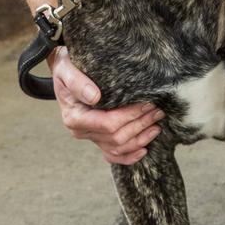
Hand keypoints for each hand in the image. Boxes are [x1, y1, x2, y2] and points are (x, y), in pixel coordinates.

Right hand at [49, 46, 164, 165]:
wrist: (65, 72)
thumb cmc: (67, 68)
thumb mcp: (66, 69)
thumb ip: (77, 82)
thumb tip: (94, 97)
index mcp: (75, 117)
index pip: (108, 123)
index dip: (130, 116)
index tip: (147, 103)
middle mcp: (82, 131)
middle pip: (116, 137)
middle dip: (141, 124)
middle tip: (159, 110)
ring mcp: (90, 136)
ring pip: (118, 147)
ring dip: (140, 138)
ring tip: (157, 124)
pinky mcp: (97, 138)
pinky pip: (112, 155)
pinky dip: (128, 156)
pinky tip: (143, 150)